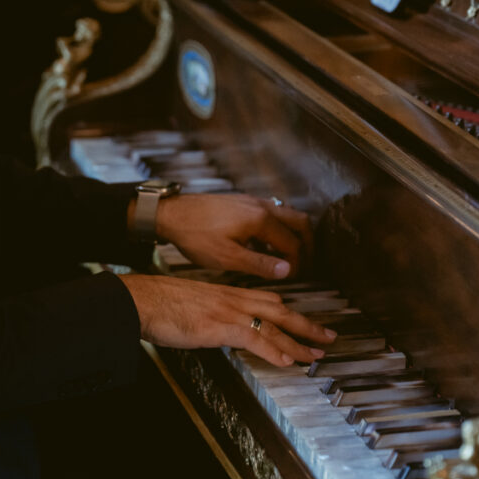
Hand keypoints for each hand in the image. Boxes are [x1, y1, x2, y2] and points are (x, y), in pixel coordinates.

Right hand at [119, 274, 335, 366]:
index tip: (306, 323)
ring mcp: (228, 312)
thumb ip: (213, 316)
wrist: (141, 299)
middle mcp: (234, 299)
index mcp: (228, 293)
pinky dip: (273, 351)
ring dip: (298, 342)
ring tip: (315, 355)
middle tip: (328, 338)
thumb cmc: (160, 303)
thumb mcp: (194, 305)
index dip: (291, 314)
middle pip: (281, 311)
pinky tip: (286, 361)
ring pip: (273, 326)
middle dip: (307, 325)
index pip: (269, 301)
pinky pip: (253, 338)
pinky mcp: (218, 326)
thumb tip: (220, 329)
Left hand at [154, 194, 312, 279]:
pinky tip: (264, 246)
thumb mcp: (228, 258)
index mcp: (261, 220)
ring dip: (292, 235)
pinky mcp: (242, 202)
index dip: (299, 263)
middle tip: (307, 263)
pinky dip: (277, 229)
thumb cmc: (195, 236)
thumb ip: (260, 264)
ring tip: (288, 257)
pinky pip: (271, 213)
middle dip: (308, 244)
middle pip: (300, 222)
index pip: (293, 243)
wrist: (171, 214)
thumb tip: (288, 270)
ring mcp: (252, 201)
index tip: (297, 277)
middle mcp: (261, 206)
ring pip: (287, 215)